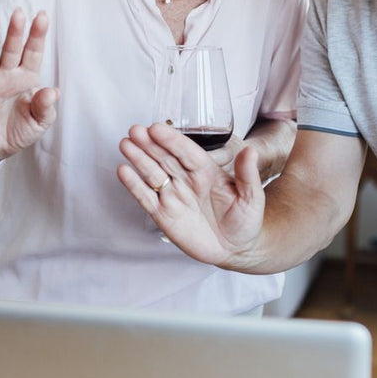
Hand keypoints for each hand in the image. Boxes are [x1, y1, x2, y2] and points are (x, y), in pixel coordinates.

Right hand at [0, 8, 58, 159]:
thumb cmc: (19, 131)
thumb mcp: (39, 123)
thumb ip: (46, 108)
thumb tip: (53, 91)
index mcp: (27, 78)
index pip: (33, 53)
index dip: (37, 35)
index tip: (42, 16)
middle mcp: (7, 74)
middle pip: (12, 48)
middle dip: (15, 31)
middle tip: (19, 13)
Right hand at [117, 122, 265, 266]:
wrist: (237, 249)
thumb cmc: (246, 220)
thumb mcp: (252, 197)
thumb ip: (247, 174)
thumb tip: (250, 151)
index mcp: (207, 171)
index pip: (187, 151)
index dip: (172, 140)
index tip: (157, 128)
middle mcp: (187, 180)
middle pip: (165, 158)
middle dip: (150, 144)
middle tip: (135, 130)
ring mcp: (174, 196)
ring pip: (152, 173)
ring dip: (138, 159)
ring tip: (125, 144)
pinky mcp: (163, 215)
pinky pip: (146, 198)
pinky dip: (134, 185)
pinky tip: (124, 171)